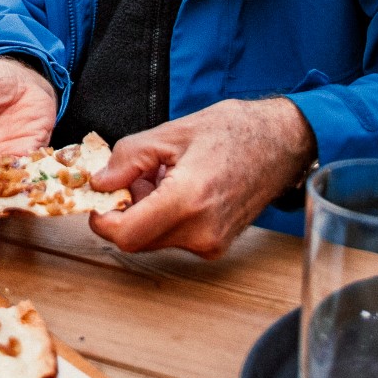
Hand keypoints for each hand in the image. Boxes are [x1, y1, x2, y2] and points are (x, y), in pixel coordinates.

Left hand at [88, 98, 314, 257]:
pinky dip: (165, 217)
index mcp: (187, 201)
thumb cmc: (231, 132)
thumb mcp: (169, 133)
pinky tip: (178, 188)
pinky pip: (174, 237)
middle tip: (135, 177)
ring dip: (145, 213)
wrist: (280, 143)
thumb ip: (126, 159)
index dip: (102, 220)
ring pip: (154, 238)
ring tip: (162, 177)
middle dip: (125, 211)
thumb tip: (100, 183)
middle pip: (137, 239)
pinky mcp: (217, 245)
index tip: (97, 200)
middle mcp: (201, 231)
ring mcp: (212, 243)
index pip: (126, 235)